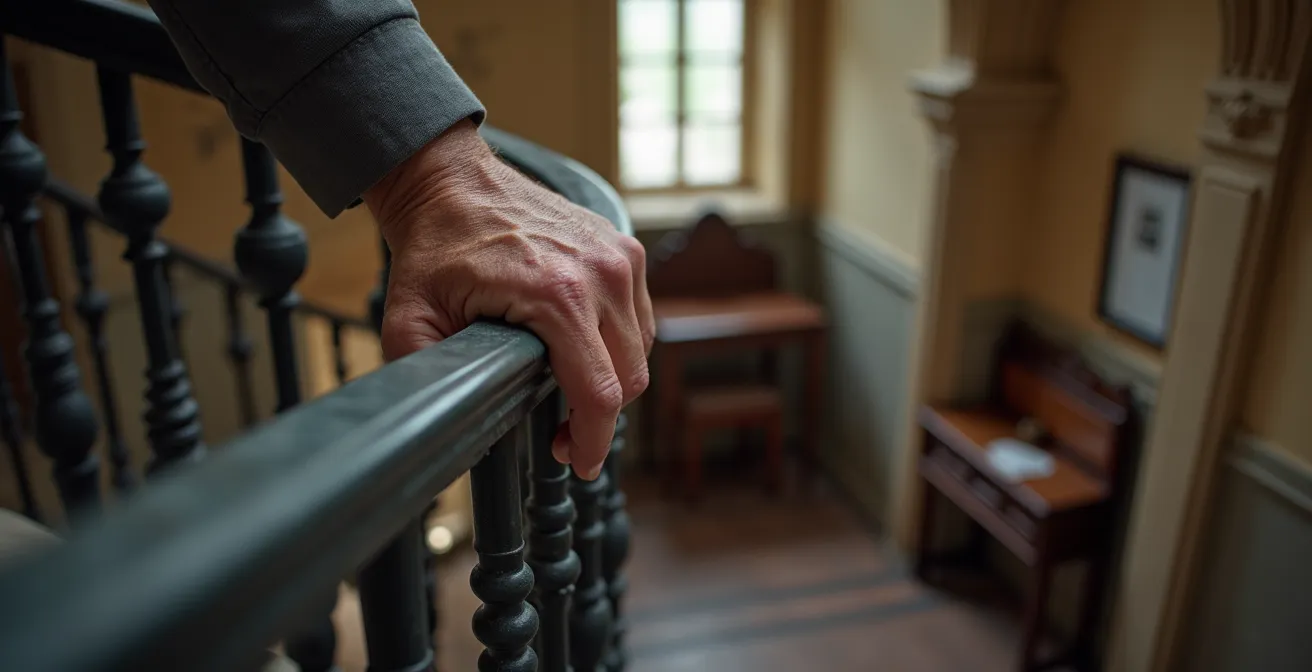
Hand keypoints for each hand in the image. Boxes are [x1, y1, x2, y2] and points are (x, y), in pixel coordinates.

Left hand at [363, 120, 654, 479]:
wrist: (452, 180)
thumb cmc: (435, 246)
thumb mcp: (410, 316)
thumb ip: (425, 372)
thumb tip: (435, 424)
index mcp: (558, 294)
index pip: (600, 392)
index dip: (594, 441)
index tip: (582, 465)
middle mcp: (602, 274)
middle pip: (630, 376)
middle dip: (601, 418)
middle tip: (566, 438)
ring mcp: (619, 257)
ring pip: (640, 349)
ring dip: (614, 380)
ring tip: (574, 396)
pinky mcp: (624, 248)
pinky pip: (639, 317)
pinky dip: (620, 344)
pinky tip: (586, 352)